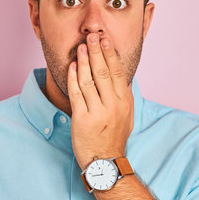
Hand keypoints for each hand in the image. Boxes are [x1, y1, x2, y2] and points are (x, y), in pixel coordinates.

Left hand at [67, 33, 133, 169]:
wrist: (105, 162)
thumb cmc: (114, 137)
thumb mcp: (127, 115)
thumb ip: (124, 95)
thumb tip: (121, 75)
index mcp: (124, 102)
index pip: (117, 72)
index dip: (110, 54)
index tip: (105, 41)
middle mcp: (113, 105)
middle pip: (103, 72)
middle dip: (96, 52)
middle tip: (92, 37)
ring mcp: (97, 112)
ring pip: (89, 80)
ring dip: (83, 61)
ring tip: (80, 47)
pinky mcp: (82, 119)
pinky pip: (76, 93)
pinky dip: (73, 78)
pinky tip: (71, 66)